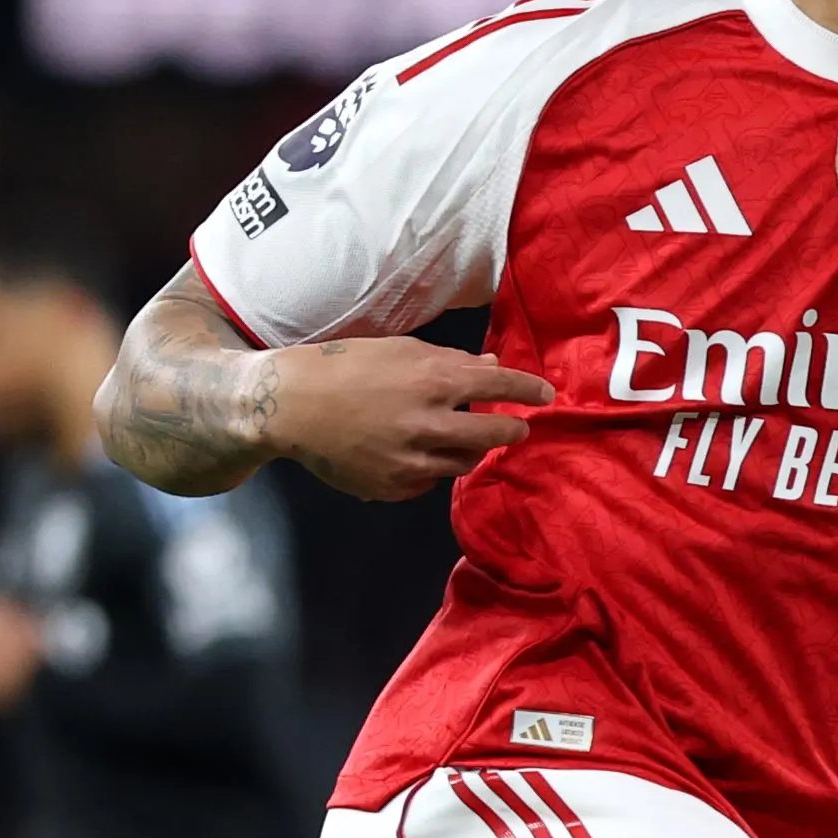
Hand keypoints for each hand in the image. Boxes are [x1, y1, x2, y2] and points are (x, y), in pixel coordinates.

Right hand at [261, 339, 552, 501]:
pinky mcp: (393, 487)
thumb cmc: (346, 366)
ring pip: (463, 463)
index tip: (546, 396)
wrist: (290, 406)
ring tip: (456, 435)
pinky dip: (432, 466)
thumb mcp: (400, 351)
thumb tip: (493, 369)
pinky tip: (415, 451)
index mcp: (432, 381)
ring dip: (470, 449)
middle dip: (511, 431)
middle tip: (517, 429)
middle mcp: (428, 424)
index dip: (528, 391)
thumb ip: (450, 362)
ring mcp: (411, 461)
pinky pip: (430, 480)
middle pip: (493, 437)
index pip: (499, 388)